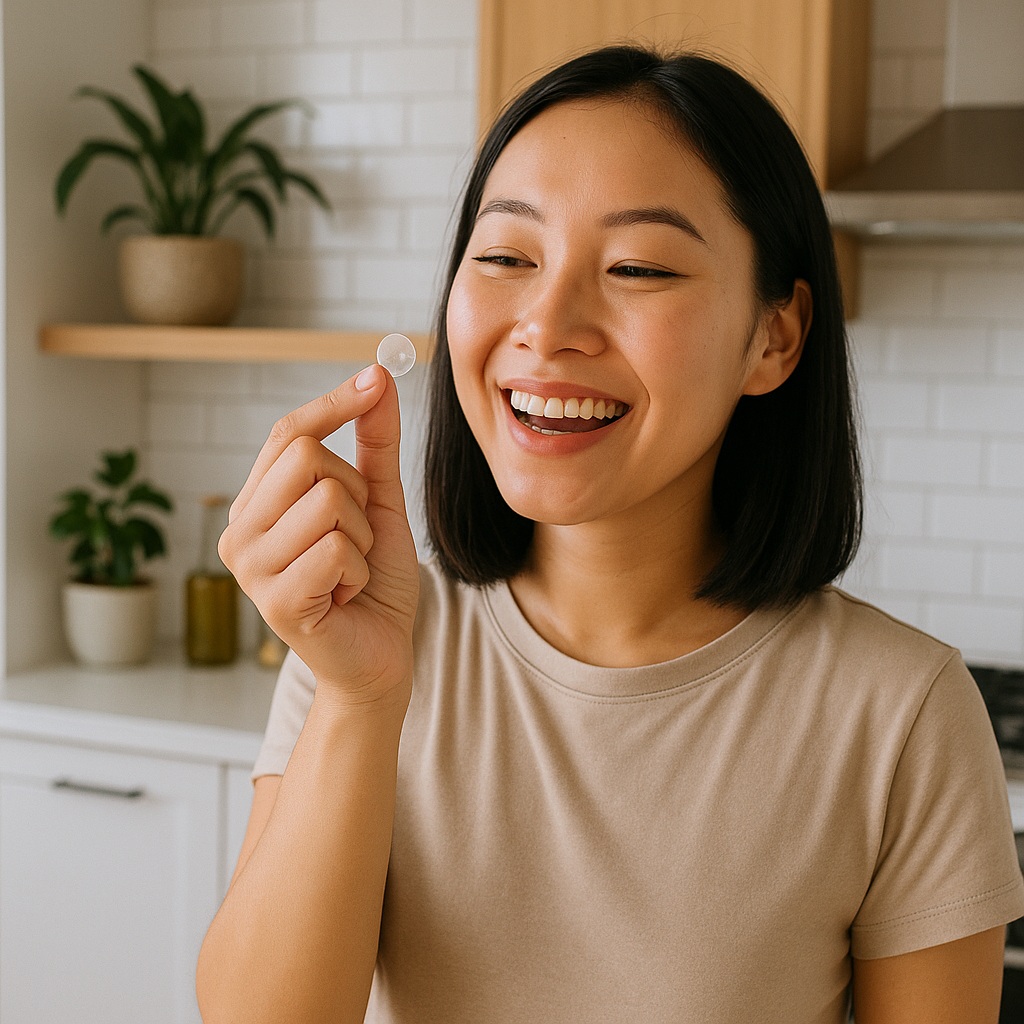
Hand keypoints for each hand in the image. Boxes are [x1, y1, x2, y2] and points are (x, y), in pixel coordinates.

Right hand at [219, 364, 419, 704]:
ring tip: (349, 570)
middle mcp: (239, 531)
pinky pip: (338, 550)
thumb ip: (374, 442)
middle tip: (356, 537)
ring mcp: (250, 569)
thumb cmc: (374, 580)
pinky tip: (345, 596)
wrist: (380, 656)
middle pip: (308, 457)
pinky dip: (361, 571)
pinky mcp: (275, 602)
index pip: (288, 433)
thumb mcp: (378, 501)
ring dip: (362, 538)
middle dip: (357, 494)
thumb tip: (375, 375)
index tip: (375, 378)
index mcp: (257, 503)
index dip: (334, 404)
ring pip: (329, 501)